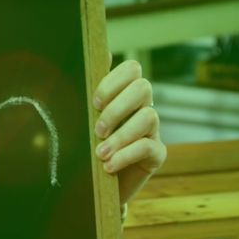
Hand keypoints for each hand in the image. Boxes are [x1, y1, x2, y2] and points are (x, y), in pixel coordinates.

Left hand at [92, 54, 166, 204]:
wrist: (94, 184)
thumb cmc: (85, 146)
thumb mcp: (81, 118)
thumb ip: (87, 90)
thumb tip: (100, 54)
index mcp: (122, 92)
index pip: (131, 69)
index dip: (114, 81)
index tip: (94, 102)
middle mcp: (140, 106)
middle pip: (143, 87)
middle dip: (118, 107)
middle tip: (97, 129)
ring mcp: (151, 130)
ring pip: (149, 116)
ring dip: (121, 135)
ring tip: (100, 153)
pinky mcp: (157, 153)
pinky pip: (148, 146)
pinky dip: (126, 155)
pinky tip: (109, 166)